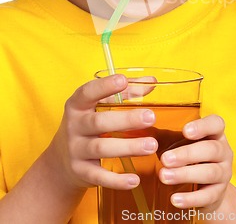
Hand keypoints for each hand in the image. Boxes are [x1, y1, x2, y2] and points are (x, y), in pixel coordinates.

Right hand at [46, 74, 157, 190]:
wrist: (60, 161)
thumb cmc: (88, 124)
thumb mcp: (99, 106)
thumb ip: (125, 93)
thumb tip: (152, 82)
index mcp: (78, 105)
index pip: (88, 92)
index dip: (105, 86)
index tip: (123, 80)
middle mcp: (74, 126)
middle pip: (99, 122)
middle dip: (126, 120)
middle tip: (151, 117)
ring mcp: (76, 150)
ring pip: (101, 148)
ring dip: (128, 147)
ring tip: (151, 145)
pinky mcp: (80, 172)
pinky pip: (99, 176)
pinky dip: (116, 179)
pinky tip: (135, 179)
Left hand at [159, 114, 231, 211]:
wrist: (206, 189)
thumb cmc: (189, 158)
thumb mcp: (180, 143)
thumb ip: (166, 135)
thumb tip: (141, 129)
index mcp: (215, 134)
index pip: (216, 123)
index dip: (202, 126)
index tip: (185, 131)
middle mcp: (223, 152)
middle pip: (211, 149)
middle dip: (187, 154)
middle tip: (165, 159)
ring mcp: (224, 173)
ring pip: (210, 172)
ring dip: (185, 174)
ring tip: (164, 176)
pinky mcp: (218, 194)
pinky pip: (207, 196)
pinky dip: (190, 199)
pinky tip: (174, 199)